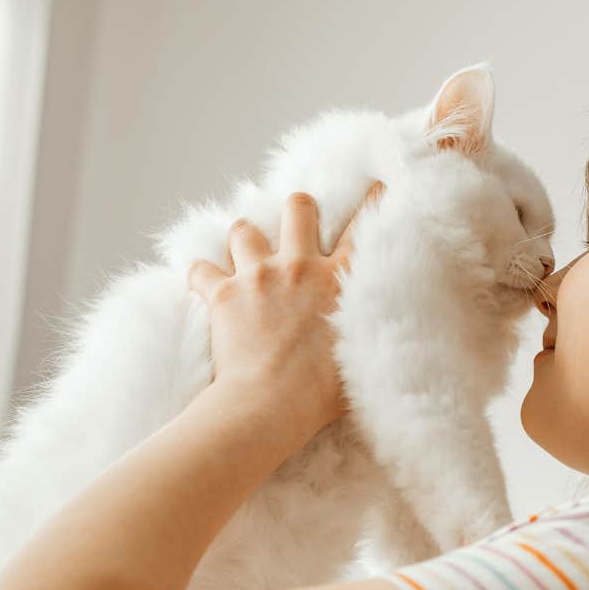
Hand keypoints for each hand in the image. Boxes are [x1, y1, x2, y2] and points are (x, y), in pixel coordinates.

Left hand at [187, 182, 384, 434]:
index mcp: (339, 280)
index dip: (372, 200)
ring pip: (244, 229)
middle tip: (295, 224)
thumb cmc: (320, 393)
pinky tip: (202, 284)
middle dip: (297, 210)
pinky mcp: (222, 293)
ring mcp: (257, 276)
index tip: (376, 185)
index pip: (364, 227)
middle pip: (298, 208)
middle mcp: (299, 266)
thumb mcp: (362, 357)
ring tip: (244, 254)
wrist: (270, 404)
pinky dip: (200, 276)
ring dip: (244, 239)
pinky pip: (200, 270)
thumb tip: (387, 336)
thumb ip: (368, 332)